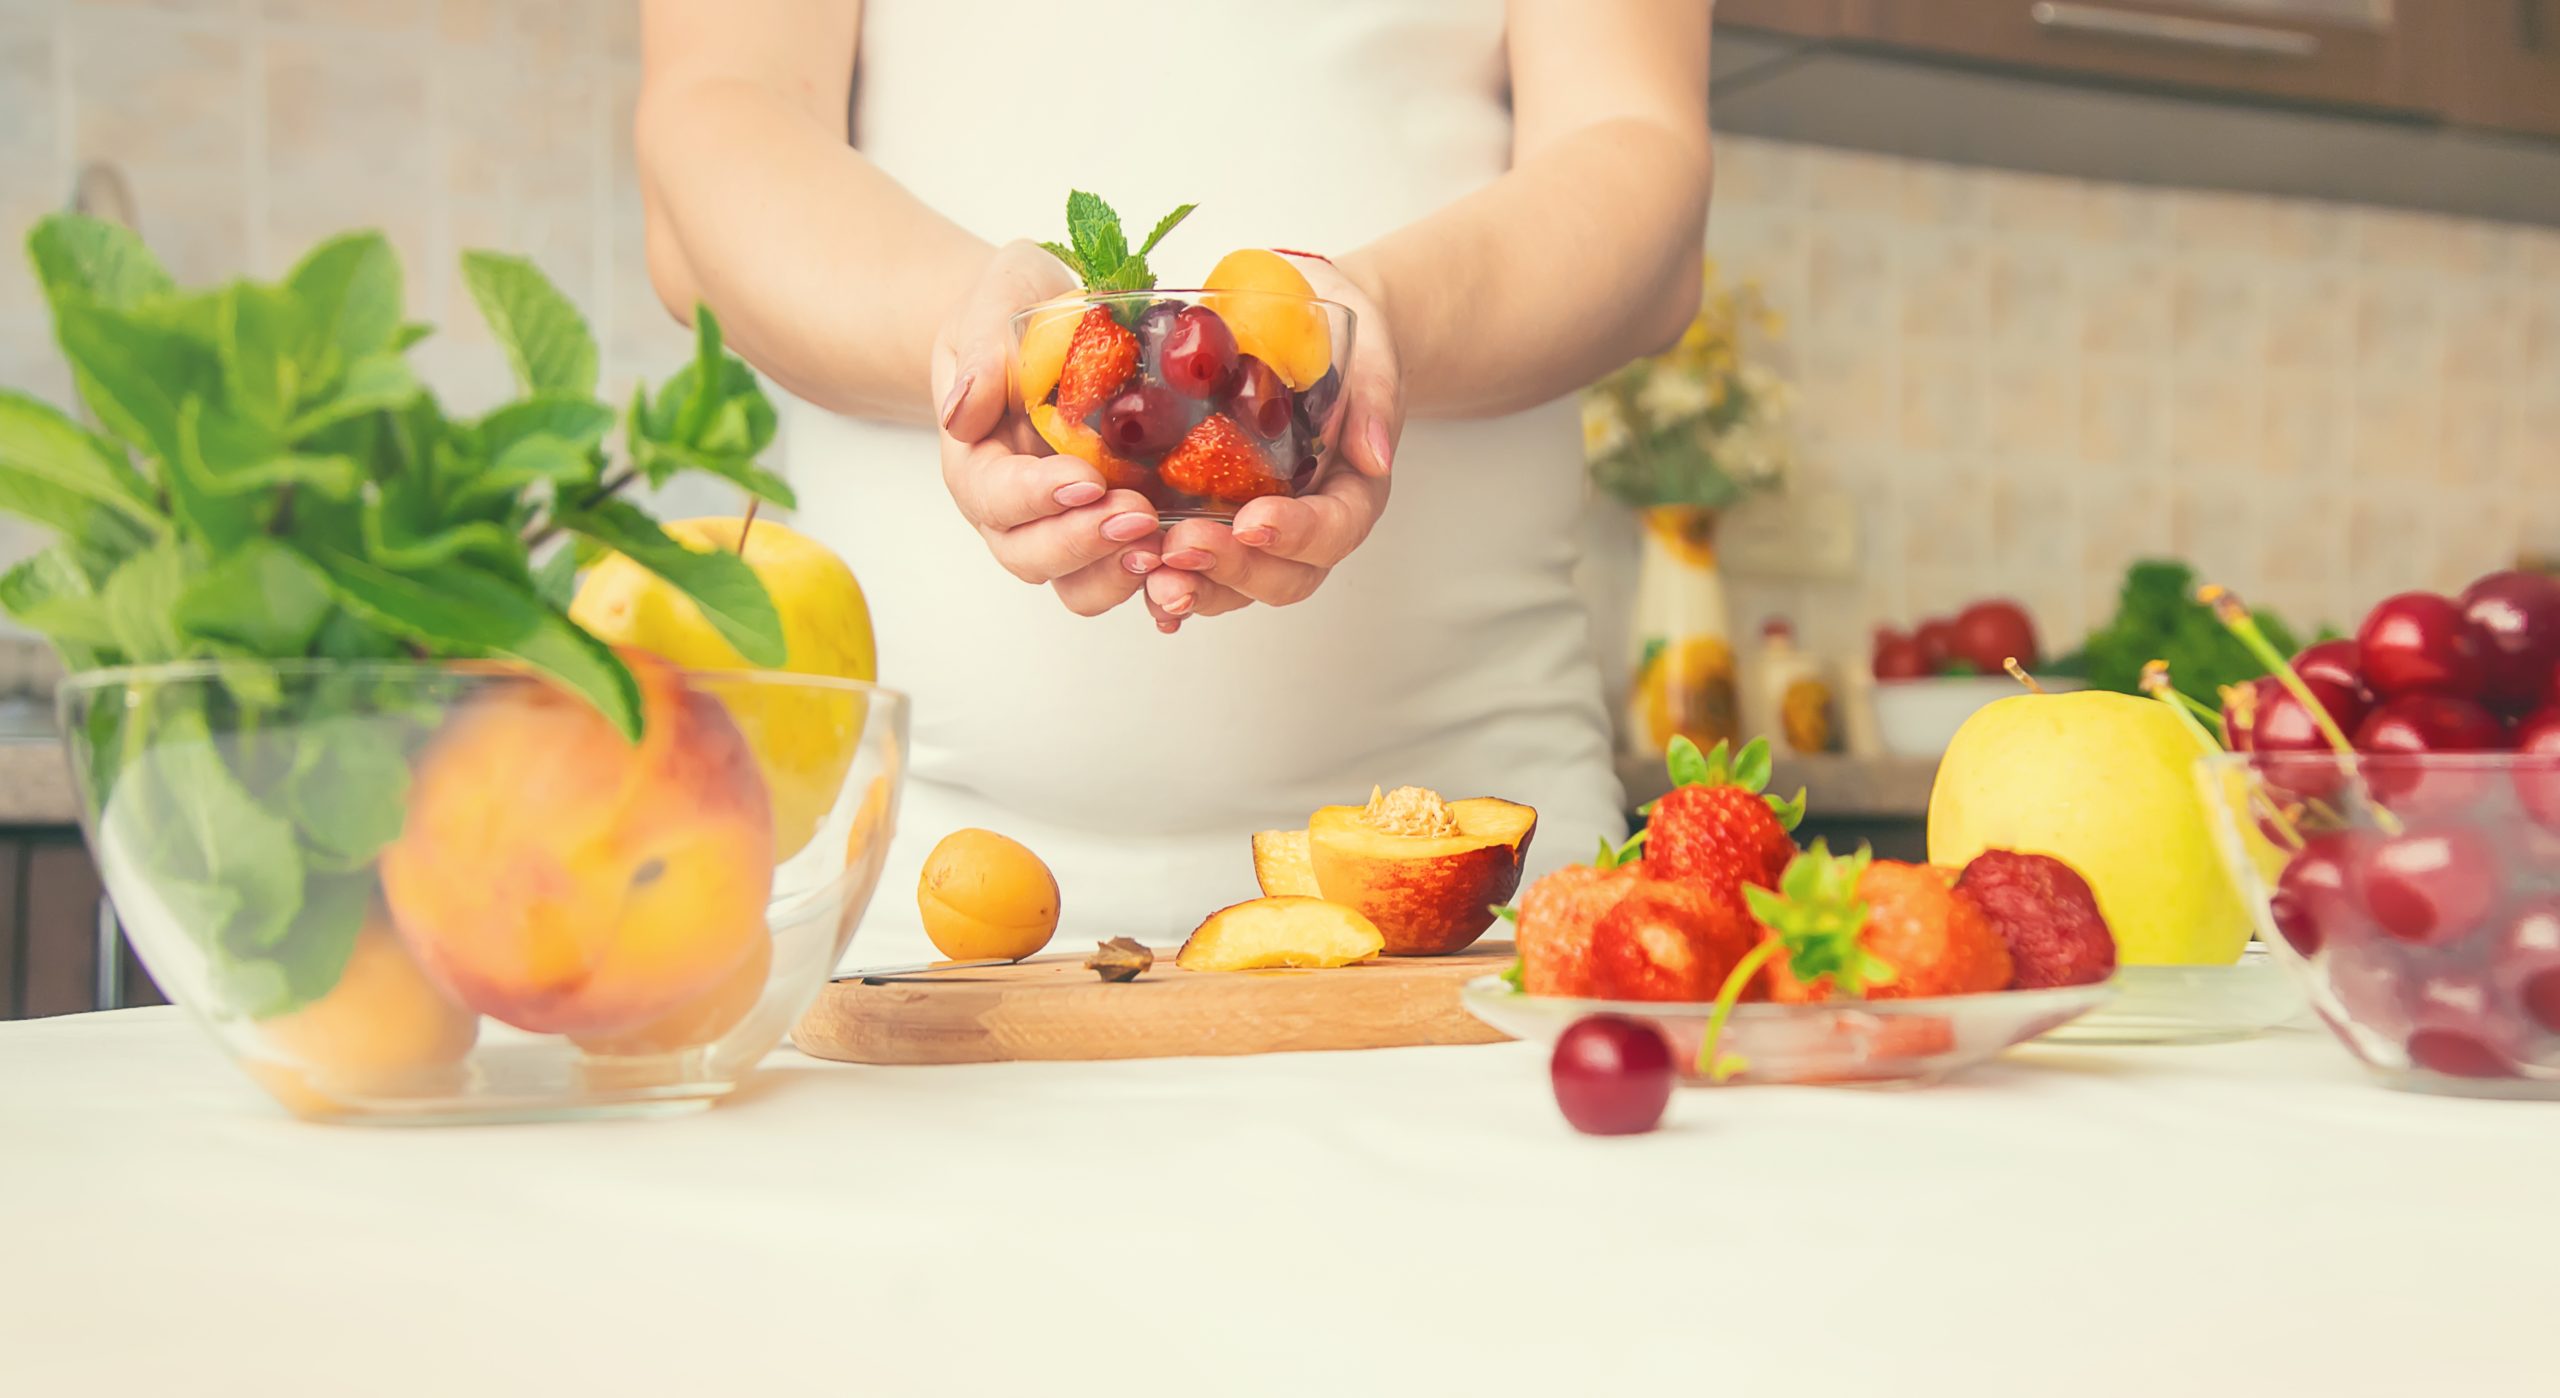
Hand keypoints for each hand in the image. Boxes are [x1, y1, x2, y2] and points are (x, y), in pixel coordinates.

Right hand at [931, 240, 1161, 616]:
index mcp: (978, 461)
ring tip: (1163, 547)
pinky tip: (1188, 568)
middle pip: (1031, 555)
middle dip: (1083, 543)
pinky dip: (1154, 581)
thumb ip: (982, 352)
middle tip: (1137, 516)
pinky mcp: (1113, 526)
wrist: (1047, 322)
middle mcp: (1015, 509)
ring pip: (1076, 582)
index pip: (994, 497)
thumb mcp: (996, 301)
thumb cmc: (1014, 309)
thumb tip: (960, 412)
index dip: (1037, 497)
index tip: (1084, 480)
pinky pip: (1125, 572)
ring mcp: (1065, 524)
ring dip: (1117, 573)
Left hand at [1144, 254, 1399, 632]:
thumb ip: (1375, 399)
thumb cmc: (1341, 346)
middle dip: (1233, 567)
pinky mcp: (1218, 527)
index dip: (1296, 535)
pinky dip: (1169, 580)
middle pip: (1284, 576)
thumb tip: (1377, 455)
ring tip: (1152, 570)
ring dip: (1196, 586)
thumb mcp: (1370, 352)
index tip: (1252, 521)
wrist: (1303, 334)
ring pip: (1237, 586)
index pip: (1334, 529)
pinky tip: (1135, 577)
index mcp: (1351, 492)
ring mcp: (1261, 535)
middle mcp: (1308, 527)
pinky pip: (1198, 570)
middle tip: (1183, 545)